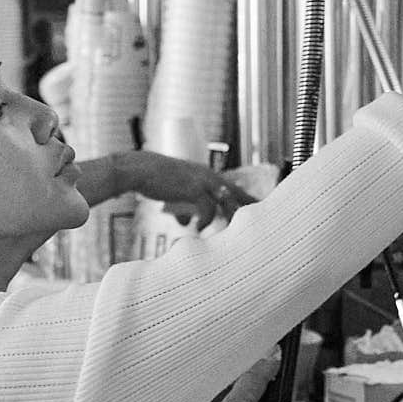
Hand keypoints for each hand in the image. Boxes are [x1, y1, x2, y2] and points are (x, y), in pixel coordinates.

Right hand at [123, 152, 253, 227]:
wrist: (139, 168)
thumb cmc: (154, 180)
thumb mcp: (173, 192)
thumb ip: (183, 207)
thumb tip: (186, 223)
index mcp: (205, 175)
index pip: (231, 188)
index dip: (244, 199)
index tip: (256, 209)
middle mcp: (208, 176)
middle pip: (236, 193)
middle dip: (248, 206)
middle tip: (263, 220)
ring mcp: (202, 181)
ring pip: (226, 202)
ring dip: (228, 218)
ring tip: (230, 233)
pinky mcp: (193, 189)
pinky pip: (208, 210)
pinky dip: (205, 222)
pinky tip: (198, 229)